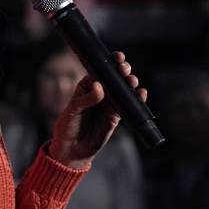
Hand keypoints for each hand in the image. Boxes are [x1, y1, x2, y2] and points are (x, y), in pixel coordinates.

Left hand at [48, 51, 146, 168]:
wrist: (72, 150)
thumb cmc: (67, 126)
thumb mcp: (73, 110)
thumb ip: (87, 99)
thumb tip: (100, 88)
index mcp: (88, 85)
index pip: (100, 70)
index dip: (110, 62)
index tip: (117, 57)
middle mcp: (101, 92)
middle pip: (115, 77)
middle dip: (122, 70)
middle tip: (124, 69)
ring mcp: (109, 104)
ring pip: (123, 89)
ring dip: (130, 83)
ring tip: (132, 81)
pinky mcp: (116, 116)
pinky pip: (128, 105)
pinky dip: (136, 99)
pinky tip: (141, 94)